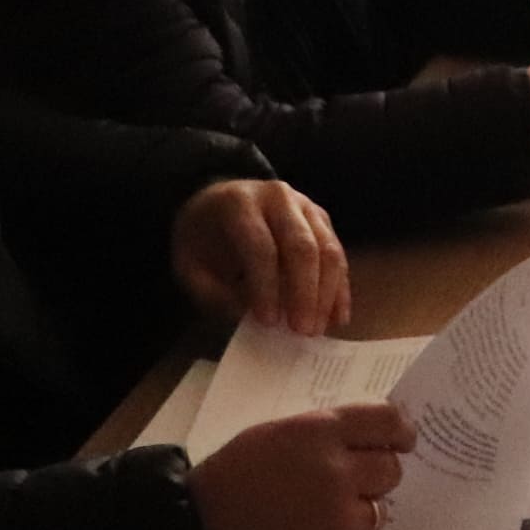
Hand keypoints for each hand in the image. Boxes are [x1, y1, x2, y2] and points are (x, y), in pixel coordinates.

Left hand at [169, 179, 347, 336]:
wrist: (218, 204)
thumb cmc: (203, 239)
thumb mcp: (190, 266)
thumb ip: (215, 293)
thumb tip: (252, 318)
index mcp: (239, 203)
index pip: (261, 246)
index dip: (266, 286)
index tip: (268, 322)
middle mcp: (279, 198)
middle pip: (303, 246)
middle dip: (305, 293)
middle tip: (302, 331)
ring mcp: (306, 206)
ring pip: (328, 250)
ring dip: (327, 294)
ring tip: (316, 330)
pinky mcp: (322, 220)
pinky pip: (338, 255)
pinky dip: (339, 289)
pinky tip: (337, 318)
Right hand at [187, 401, 411, 529]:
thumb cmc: (228, 484)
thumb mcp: (272, 437)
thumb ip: (323, 435)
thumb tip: (375, 438)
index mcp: (319, 433)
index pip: (387, 423)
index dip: (400, 432)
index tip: (403, 442)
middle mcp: (337, 472)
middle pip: (390, 470)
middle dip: (374, 478)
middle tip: (345, 488)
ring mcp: (341, 520)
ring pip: (378, 514)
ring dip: (356, 518)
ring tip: (316, 524)